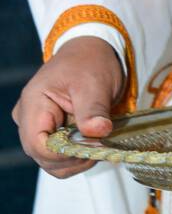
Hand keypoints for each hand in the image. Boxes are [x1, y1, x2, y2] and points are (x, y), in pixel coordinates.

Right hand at [12, 37, 124, 177]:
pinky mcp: (47, 132)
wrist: (91, 52)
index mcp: (34, 102)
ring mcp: (35, 126)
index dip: (65, 153)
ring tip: (97, 141)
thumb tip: (98, 132)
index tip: (93, 147)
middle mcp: (28, 118)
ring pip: (50, 161)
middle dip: (73, 157)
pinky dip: (76, 156)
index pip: (38, 145)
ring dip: (76, 159)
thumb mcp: (95, 82)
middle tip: (100, 145)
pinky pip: (57, 156)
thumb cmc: (90, 62)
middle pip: (43, 156)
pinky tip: (91, 142)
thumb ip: (94, 109)